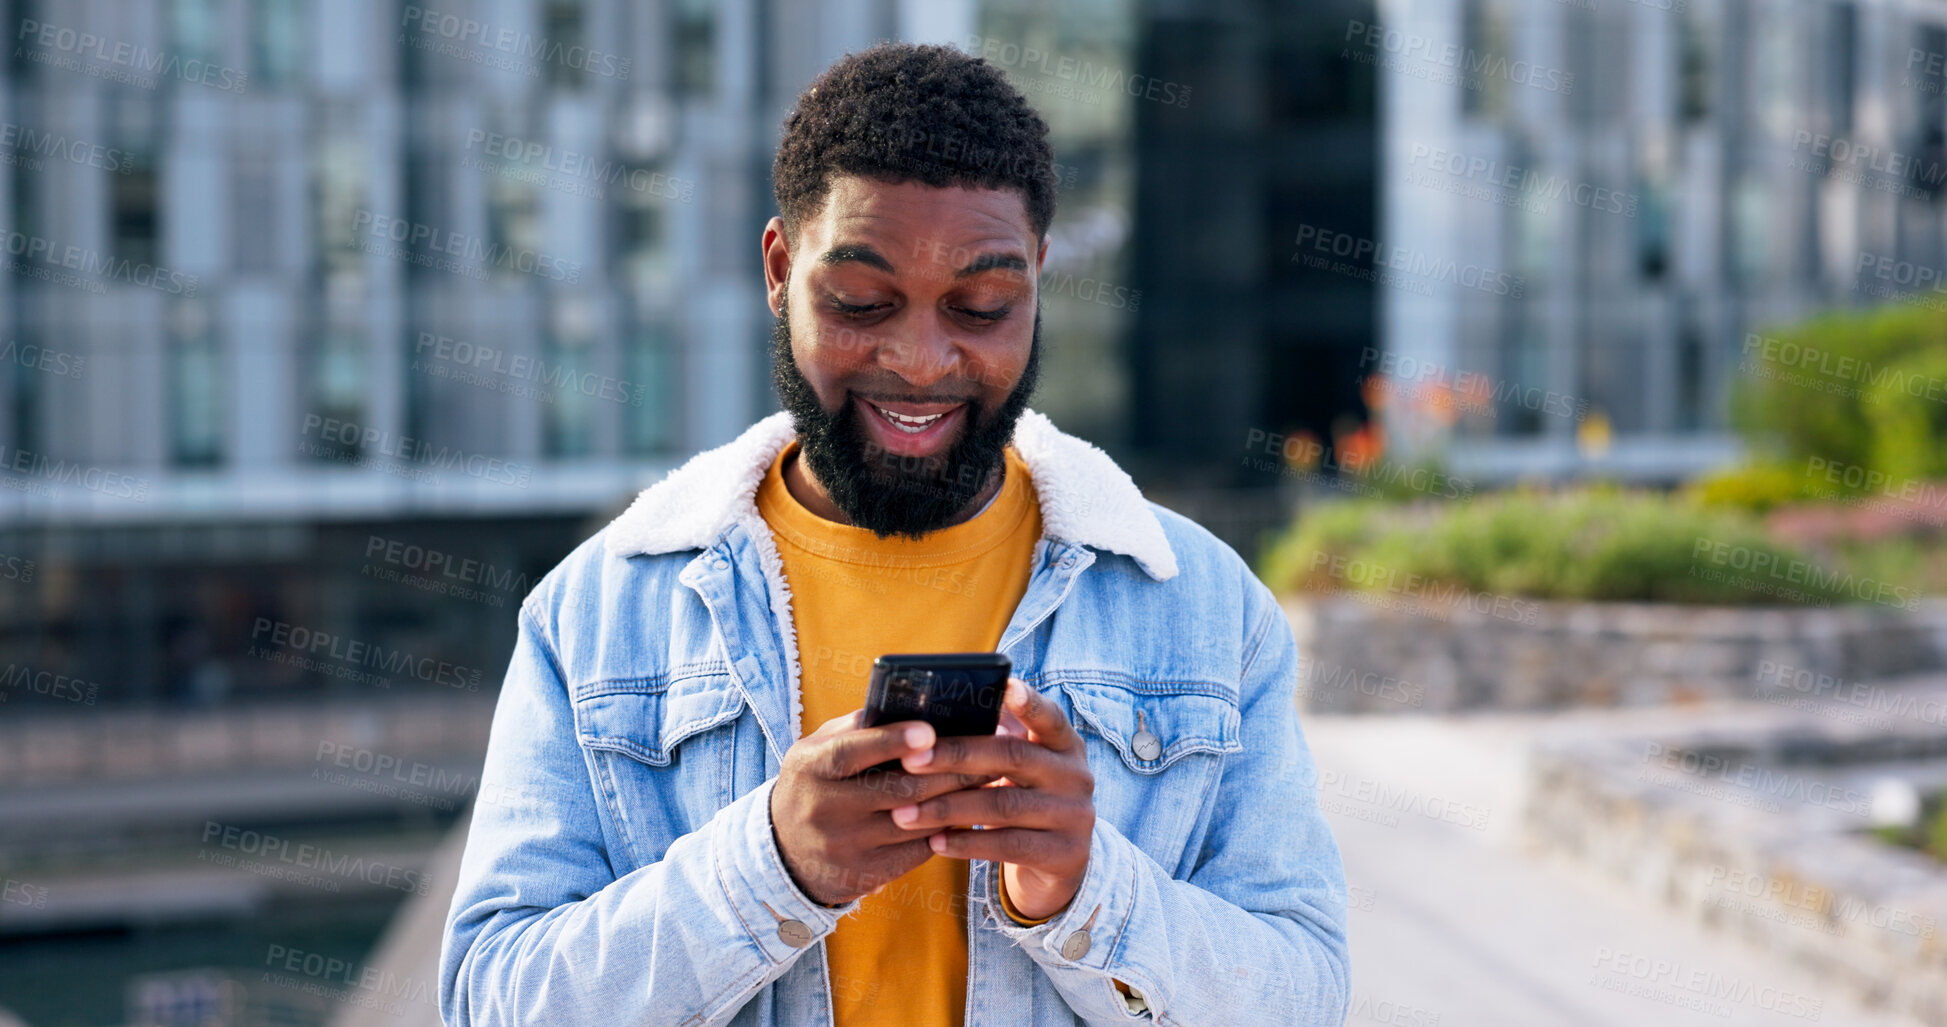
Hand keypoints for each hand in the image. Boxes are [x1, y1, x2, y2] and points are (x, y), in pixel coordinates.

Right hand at [770, 710, 997, 905]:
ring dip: (958, 800)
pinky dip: (946, 829)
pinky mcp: (865, 875)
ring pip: (915, 822)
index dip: (892, 741)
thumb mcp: (817, 749)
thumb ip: (857, 728)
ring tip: (989, 779)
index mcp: (811, 768)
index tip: (930, 730)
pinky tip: (968, 812)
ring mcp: (845, 846)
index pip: (852, 752)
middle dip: (949, 770)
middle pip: (898, 790)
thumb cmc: (815, 783)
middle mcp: (824, 809)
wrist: (783, 852)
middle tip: (989, 752)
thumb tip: (908, 705)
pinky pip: (917, 851)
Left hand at [890, 678, 1094, 920]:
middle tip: (909, 761)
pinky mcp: (1065, 854)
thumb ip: (996, 743)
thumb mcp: (1021, 770)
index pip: (1050, 717)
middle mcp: (1076, 776)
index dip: (1030, 702)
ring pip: (1003, 806)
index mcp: (1065, 745)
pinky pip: (1008, 846)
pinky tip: (935, 841)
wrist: (1059, 862)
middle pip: (1012, 757)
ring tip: (904, 813)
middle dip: (956, 756)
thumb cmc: (1024, 799)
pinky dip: (967, 843)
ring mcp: (1075, 816)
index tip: (1005, 686)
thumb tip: (931, 720)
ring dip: (948, 808)